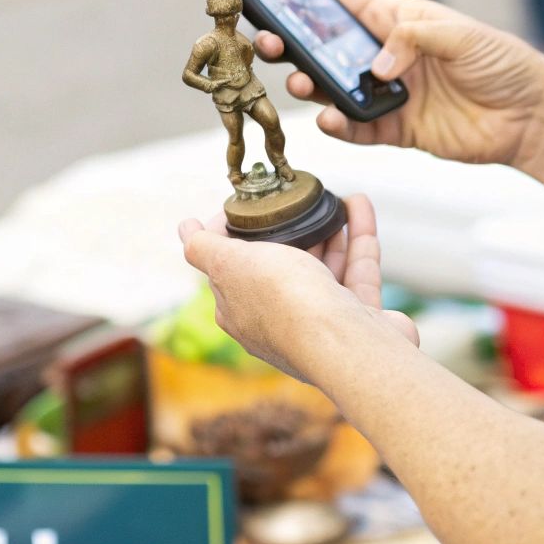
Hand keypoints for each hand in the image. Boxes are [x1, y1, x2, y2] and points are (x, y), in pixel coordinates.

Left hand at [178, 195, 417, 381]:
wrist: (347, 343)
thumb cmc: (285, 302)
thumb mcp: (230, 263)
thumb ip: (203, 246)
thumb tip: (185, 229)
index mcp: (238, 312)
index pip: (228, 269)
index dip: (232, 235)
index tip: (245, 208)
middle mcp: (278, 322)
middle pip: (278, 269)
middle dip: (287, 232)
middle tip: (294, 203)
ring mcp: (321, 323)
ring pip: (321, 269)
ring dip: (327, 231)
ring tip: (333, 200)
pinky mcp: (357, 319)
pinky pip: (357, 271)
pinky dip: (358, 238)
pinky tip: (358, 205)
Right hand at [254, 0, 543, 167]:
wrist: (531, 116)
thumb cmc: (504, 63)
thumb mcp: (462, 35)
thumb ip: (414, 39)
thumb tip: (376, 65)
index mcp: (400, 21)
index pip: (347, 4)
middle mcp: (388, 56)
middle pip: (329, 49)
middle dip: (296, 45)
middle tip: (270, 43)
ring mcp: (389, 93)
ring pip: (335, 90)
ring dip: (312, 86)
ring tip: (298, 82)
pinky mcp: (397, 129)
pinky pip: (357, 129)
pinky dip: (340, 126)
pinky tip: (330, 119)